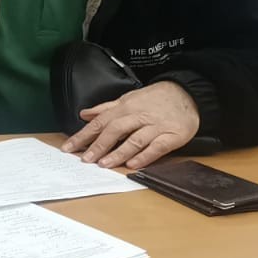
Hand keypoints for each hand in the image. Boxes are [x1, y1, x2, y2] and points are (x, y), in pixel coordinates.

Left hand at [62, 81, 199, 169]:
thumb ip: (105, 108)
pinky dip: (144, 156)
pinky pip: (157, 147)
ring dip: (118, 153)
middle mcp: (138, 116)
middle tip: (85, 159)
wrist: (188, 93)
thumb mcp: (128, 99)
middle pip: (115, 130)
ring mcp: (155, 126)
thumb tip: (84, 114)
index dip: (84, 135)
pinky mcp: (172, 135)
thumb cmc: (154, 98)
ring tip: (104, 164)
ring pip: (134, 139)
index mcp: (125, 107)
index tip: (69, 147)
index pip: (100, 122)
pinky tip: (133, 164)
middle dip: (98, 145)